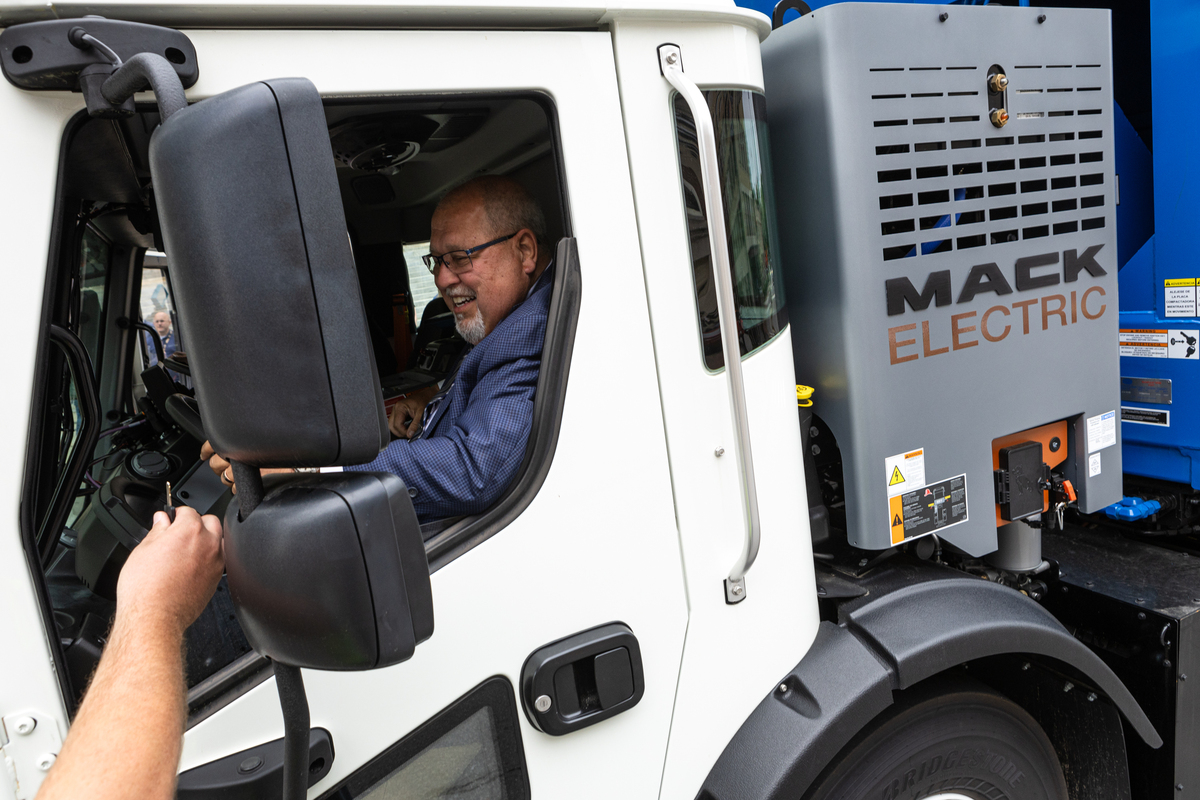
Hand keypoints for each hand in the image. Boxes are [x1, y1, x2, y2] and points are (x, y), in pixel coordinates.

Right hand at [115, 507, 223, 633]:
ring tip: (186, 550)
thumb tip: (161, 520)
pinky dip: (209, 558)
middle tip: (177, 533)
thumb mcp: (143, 550)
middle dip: (195, 523)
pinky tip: (192, 566)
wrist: (154, 617)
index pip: (188, 511)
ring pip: (218, 540)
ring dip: (206, 540)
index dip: (175, 515)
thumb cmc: (145, 588)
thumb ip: (157, 530)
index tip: (169, 521)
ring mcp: (216, 561)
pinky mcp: (217, 578)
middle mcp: (208, 543)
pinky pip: (218, 559)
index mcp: (190, 530)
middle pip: (209, 521)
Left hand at [200, 440, 288, 494]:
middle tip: (229, 466)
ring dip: (231, 479)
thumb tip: (225, 449)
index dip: (207, 450)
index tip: (205, 454)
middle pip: (215, 463)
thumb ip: (243, 444)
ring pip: (223, 477)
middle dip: (220, 467)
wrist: (290, 465)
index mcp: (237, 443)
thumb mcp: (257, 444)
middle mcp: (235, 455)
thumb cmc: (277, 454)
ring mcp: (238, 471)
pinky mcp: (242, 485)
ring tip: (243, 476)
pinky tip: (248, 483)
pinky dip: (239, 488)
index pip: (213, 444)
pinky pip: (234, 489)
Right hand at [389, 385, 438, 438]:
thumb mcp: (421, 414)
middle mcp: (396, 409)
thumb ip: (415, 425)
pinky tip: (408, 429)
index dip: (403, 432)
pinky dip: (401, 427)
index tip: (411, 435)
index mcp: (400, 407)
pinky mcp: (399, 413)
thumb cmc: (425, 401)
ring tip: (409, 432)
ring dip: (400, 430)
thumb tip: (409, 435)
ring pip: (393, 425)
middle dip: (400, 432)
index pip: (397, 424)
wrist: (428, 395)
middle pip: (392, 426)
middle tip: (409, 435)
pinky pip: (396, 423)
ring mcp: (396, 411)